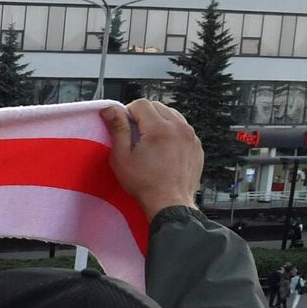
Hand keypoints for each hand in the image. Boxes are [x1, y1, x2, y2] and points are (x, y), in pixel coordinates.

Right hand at [103, 99, 202, 221]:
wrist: (170, 204)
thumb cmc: (145, 184)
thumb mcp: (122, 157)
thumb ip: (117, 129)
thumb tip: (110, 109)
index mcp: (159, 129)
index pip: (141, 103)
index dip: (128, 112)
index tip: (125, 125)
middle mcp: (179, 128)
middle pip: (158, 106)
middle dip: (144, 115)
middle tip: (135, 134)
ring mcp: (191, 137)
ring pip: (172, 115)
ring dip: (159, 121)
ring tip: (150, 141)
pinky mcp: (196, 146)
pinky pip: (183, 128)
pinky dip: (172, 132)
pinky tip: (163, 149)